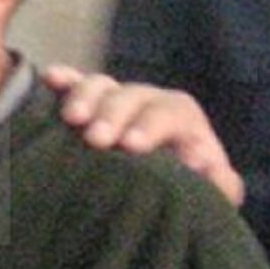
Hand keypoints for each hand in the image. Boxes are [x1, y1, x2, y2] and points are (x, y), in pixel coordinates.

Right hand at [42, 66, 243, 207]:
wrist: (168, 190)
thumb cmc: (189, 190)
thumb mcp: (211, 190)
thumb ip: (220, 183)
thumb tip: (204, 167)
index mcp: (181, 119)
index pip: (170, 111)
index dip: (150, 125)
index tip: (131, 146)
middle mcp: (148, 102)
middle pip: (131, 96)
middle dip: (113, 115)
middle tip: (96, 139)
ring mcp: (117, 101)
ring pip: (102, 86)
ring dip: (85, 98)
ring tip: (71, 120)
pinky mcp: (90, 106)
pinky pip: (75, 86)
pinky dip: (65, 81)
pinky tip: (49, 79)